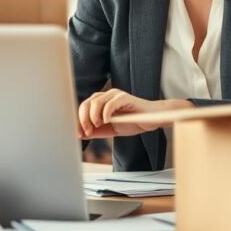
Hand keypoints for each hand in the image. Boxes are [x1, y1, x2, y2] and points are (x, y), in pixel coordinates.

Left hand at [76, 89, 194, 138]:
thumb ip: (96, 130)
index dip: (78, 120)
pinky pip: (110, 103)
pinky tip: (107, 121)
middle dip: (83, 119)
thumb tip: (80, 135)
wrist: (152, 120)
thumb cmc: (132, 122)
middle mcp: (106, 95)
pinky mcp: (125, 97)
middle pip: (86, 103)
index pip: (83, 107)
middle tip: (87, 132)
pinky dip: (106, 113)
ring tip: (98, 126)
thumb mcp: (110, 129)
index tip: (78, 134)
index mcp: (101, 102)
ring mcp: (115, 95)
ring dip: (93, 116)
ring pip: (96, 101)